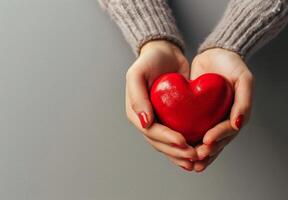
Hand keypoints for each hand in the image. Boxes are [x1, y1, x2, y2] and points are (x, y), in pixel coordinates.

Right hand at [126, 40, 197, 170]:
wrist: (165, 53)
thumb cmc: (149, 61)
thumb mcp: (138, 74)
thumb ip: (137, 97)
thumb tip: (145, 122)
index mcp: (136, 113)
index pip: (151, 132)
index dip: (166, 139)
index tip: (183, 141)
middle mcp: (147, 120)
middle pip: (160, 143)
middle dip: (176, 151)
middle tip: (194, 155)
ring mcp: (160, 121)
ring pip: (169, 144)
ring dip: (181, 155)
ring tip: (197, 160)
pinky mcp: (172, 119)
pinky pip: (178, 135)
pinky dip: (185, 147)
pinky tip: (197, 153)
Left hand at [190, 48, 253, 171]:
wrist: (214, 54)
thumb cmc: (231, 65)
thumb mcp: (243, 79)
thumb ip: (244, 100)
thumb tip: (238, 124)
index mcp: (237, 114)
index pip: (227, 131)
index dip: (218, 138)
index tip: (206, 142)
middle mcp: (223, 120)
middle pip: (216, 141)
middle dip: (206, 152)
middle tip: (195, 159)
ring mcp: (210, 118)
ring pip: (203, 140)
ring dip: (196, 152)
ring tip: (187, 162)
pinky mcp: (196, 114)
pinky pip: (192, 130)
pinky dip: (186, 140)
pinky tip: (177, 147)